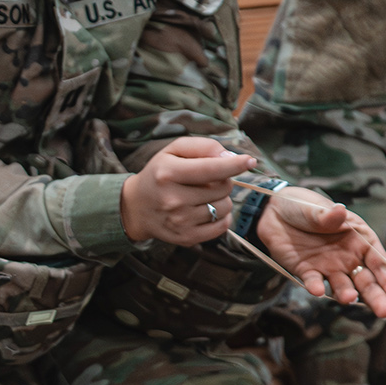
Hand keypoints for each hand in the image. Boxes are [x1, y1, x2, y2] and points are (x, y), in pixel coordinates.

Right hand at [119, 136, 258, 245]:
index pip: (211, 169)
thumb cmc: (159, 174)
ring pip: (225, 207)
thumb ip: (202, 147)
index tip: (250, 161)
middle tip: (207, 180)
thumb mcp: (173, 151)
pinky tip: (207, 210)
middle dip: (223, 180)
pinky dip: (221, 217)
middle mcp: (173, 199)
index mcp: (168, 173)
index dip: (235, 165)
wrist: (136, 207)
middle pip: (223, 188)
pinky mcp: (187, 238)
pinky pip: (222, 226)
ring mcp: (180, 221)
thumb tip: (230, 157)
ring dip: (221, 199)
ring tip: (203, 196)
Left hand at [258, 189, 385, 317]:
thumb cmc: (305, 206)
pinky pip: (314, 282)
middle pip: (366, 281)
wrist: (273, 212)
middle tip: (384, 313)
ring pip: (343, 286)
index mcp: (360, 240)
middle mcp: (348, 257)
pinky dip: (316, 287)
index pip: (380, 263)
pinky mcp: (307, 271)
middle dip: (376, 297)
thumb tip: (340, 210)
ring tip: (349, 298)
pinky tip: (317, 290)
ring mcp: (329, 267)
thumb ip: (328, 216)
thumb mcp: (318, 208)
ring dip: (346, 294)